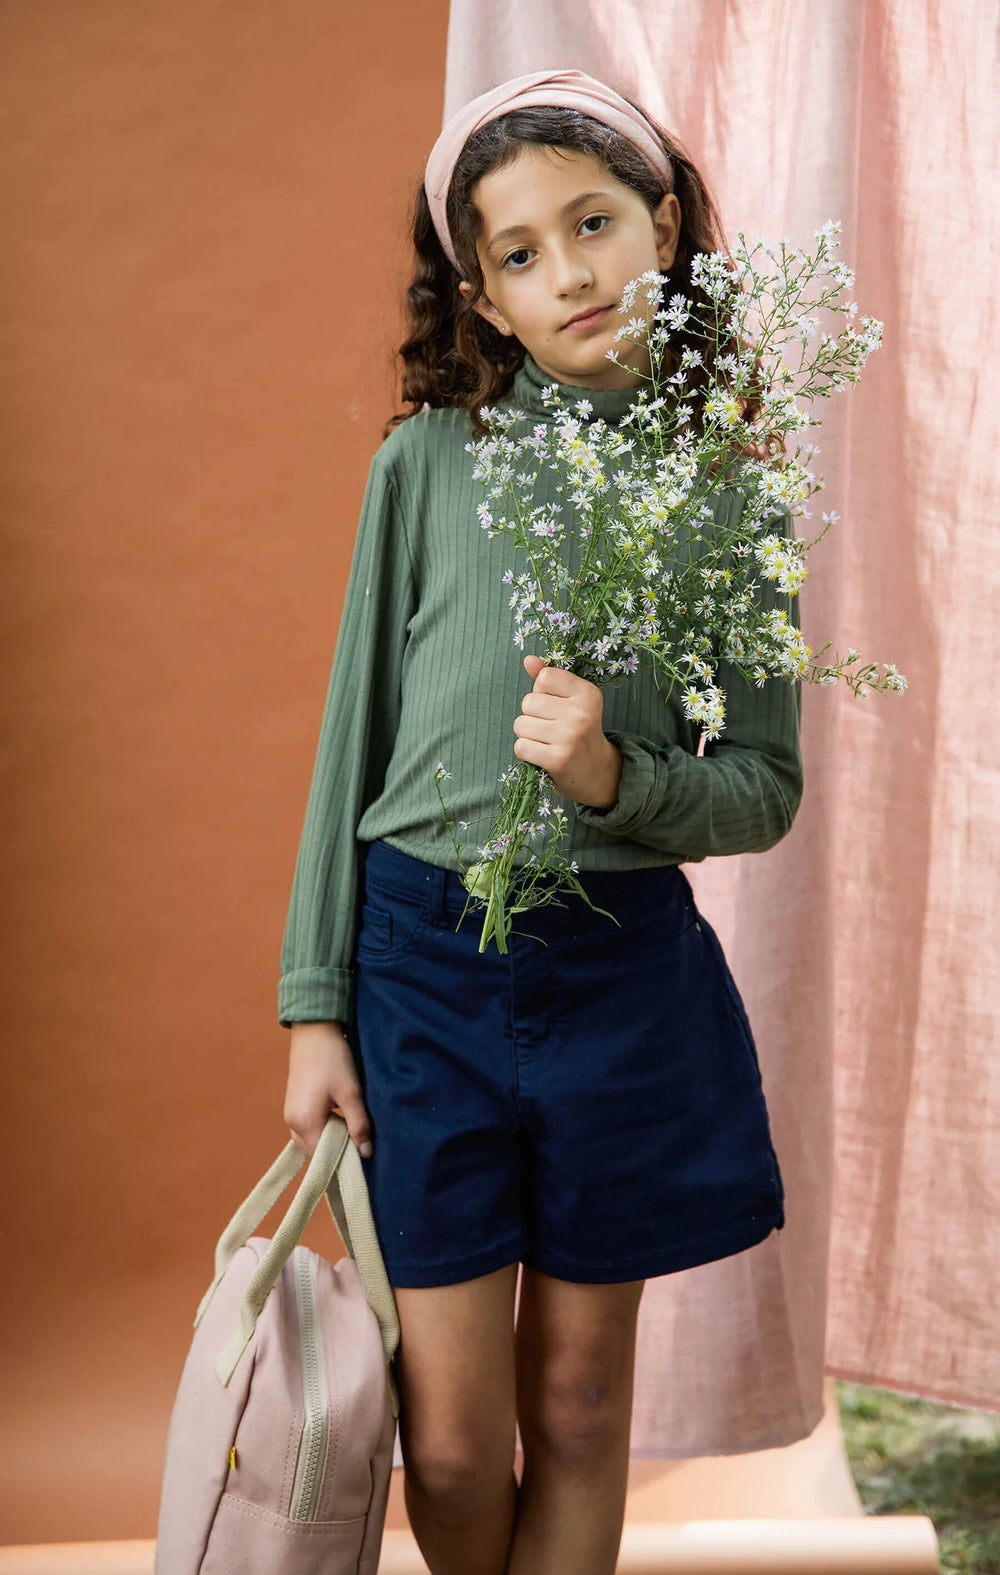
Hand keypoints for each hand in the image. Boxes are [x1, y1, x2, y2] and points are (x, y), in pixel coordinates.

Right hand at [284, 1021, 372, 1161]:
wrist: (314, 1031)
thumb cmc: (332, 1059)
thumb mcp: (350, 1092)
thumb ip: (358, 1124)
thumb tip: (366, 1153)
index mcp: (304, 1121)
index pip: (323, 1157)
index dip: (343, 1160)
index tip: (363, 1157)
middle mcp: (292, 1122)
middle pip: (316, 1152)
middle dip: (337, 1153)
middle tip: (361, 1145)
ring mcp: (290, 1114)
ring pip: (311, 1142)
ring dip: (330, 1142)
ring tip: (351, 1133)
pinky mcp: (293, 1106)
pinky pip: (307, 1130)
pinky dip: (322, 1132)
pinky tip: (339, 1122)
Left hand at [514, 654, 622, 808]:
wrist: (598, 772)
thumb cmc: (579, 731)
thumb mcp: (572, 701)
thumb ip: (550, 679)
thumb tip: (528, 660)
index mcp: (587, 693)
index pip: (544, 677)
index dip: (543, 693)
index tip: (557, 707)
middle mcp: (581, 713)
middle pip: (528, 702)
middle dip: (532, 716)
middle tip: (552, 729)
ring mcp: (570, 736)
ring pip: (520, 724)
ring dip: (528, 735)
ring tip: (548, 742)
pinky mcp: (558, 759)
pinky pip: (521, 746)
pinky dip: (527, 752)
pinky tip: (543, 755)